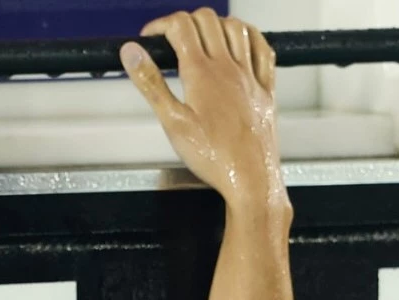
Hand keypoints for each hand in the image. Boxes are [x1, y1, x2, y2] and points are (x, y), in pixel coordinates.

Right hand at [120, 9, 281, 206]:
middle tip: (173, 37)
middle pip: (208, 20)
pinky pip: (264, 51)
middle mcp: (229, 69)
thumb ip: (150, 83)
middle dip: (185, 20)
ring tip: (202, 36)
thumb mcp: (172, 122)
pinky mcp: (267, 90)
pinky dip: (251, 37)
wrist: (251, 179)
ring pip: (237, 29)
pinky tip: (243, 40)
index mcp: (202, 74)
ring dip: (217, 24)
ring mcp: (251, 77)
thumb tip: (131, 51)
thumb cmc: (214, 157)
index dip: (161, 25)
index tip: (151, 38)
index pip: (181, 25)